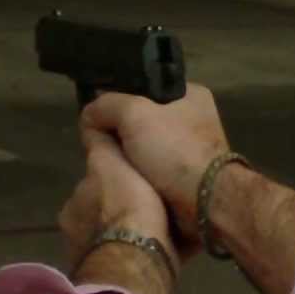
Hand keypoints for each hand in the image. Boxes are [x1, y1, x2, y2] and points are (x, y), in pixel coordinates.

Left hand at [59, 127, 173, 273]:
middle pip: (103, 215)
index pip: (93, 188)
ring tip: (165, 231)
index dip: (113, 181)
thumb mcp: (110, 164)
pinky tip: (169, 251)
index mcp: (73, 208)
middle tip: (153, 206)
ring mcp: (96, 263)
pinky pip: (133, 262)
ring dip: (134, 235)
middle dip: (122, 211)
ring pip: (118, 240)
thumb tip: (91, 126)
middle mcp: (77, 236)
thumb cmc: (127, 208)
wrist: (138, 261)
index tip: (134, 180)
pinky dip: (145, 255)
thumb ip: (101, 147)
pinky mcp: (117, 284)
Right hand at [80, 84, 227, 241]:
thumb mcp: (133, 114)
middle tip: (100, 143)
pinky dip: (140, 176)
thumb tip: (89, 116)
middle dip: (121, 133)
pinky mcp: (188, 179)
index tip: (99, 116)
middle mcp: (195, 120)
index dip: (119, 100)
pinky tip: (125, 181)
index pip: (145, 89)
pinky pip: (154, 172)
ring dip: (128, 157)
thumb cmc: (174, 151)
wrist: (205, 203)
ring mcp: (193, 152)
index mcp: (191, 95)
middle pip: (143, 121)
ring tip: (109, 164)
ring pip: (146, 149)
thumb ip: (106, 106)